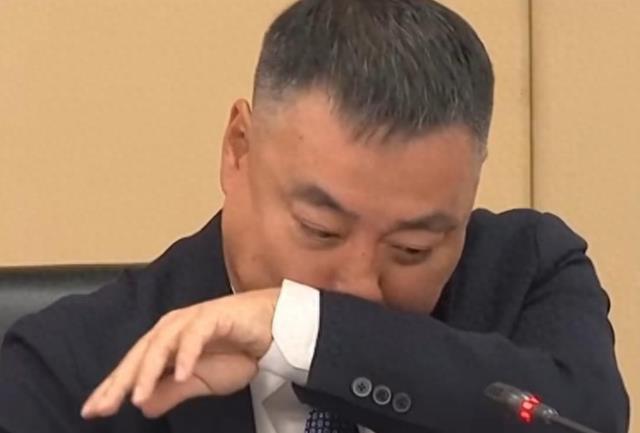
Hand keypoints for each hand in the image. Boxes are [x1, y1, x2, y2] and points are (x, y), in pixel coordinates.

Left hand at [80, 287, 279, 418]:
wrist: (273, 331)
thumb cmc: (238, 352)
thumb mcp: (202, 383)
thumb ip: (173, 393)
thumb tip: (144, 407)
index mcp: (167, 342)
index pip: (134, 366)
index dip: (113, 387)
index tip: (92, 410)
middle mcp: (173, 328)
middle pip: (140, 354)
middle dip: (121, 381)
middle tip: (104, 406)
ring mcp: (192, 320)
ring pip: (162, 344)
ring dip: (148, 370)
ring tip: (138, 396)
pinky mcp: (213, 316)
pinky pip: (195, 335)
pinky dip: (186, 355)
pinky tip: (180, 375)